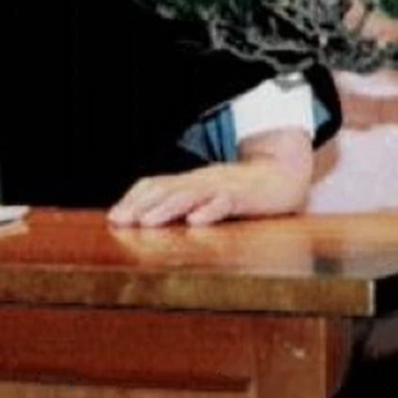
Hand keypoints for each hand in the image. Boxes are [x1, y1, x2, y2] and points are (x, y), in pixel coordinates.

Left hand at [107, 127, 313, 226]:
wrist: (283, 175)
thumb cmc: (240, 191)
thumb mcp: (206, 194)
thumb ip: (181, 202)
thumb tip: (145, 219)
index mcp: (190, 182)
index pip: (155, 184)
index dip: (134, 199)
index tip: (113, 217)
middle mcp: (201, 182)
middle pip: (167, 189)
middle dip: (142, 206)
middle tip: (120, 221)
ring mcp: (222, 187)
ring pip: (191, 195)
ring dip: (168, 208)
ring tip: (148, 222)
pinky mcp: (244, 197)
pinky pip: (226, 202)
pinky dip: (210, 211)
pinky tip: (196, 221)